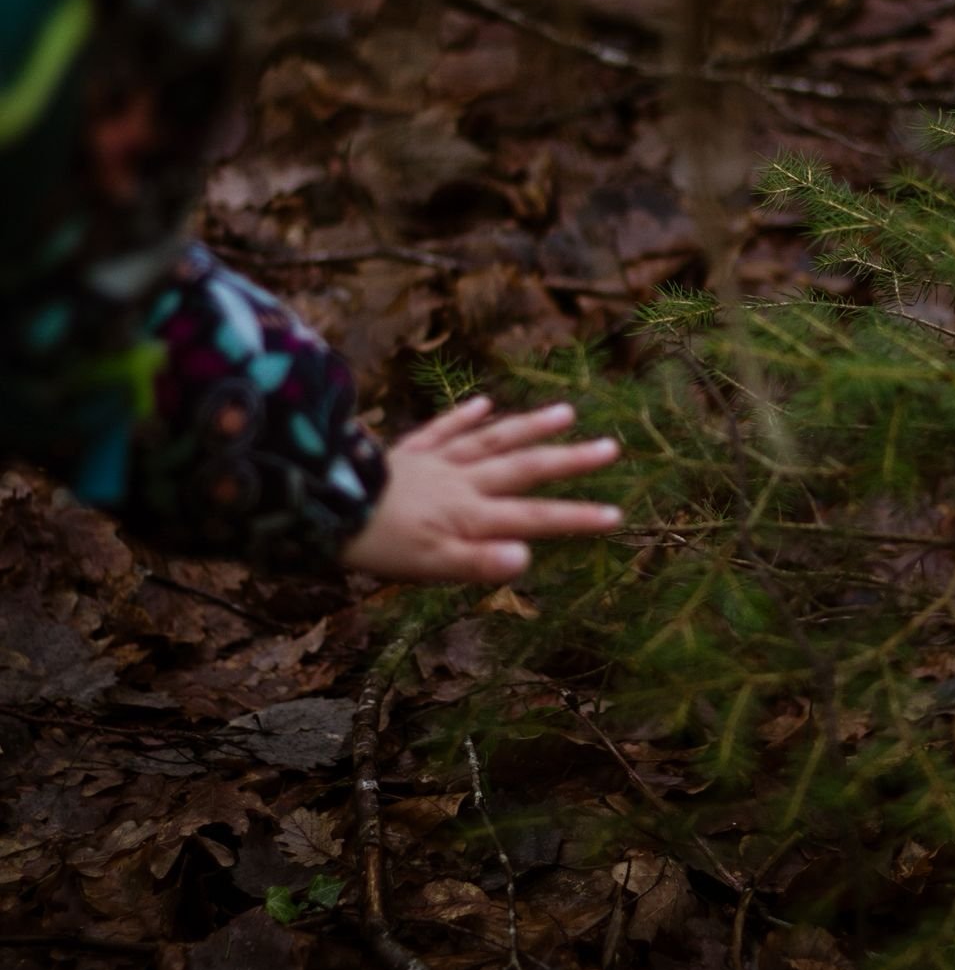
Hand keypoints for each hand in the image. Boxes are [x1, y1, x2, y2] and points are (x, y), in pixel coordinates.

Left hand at [341, 395, 621, 582]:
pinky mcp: (409, 452)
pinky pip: (443, 430)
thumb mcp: (430, 567)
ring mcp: (437, 462)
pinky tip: (486, 402)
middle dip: (569, 461)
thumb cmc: (377, 547)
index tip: (616, 514)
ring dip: (530, 427)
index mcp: (471, 515)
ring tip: (567, 413)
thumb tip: (527, 557)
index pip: (534, 518)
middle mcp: (462, 482)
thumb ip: (480, 562)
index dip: (576, 517)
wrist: (322, 509)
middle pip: (523, 468)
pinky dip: (465, 416)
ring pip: (492, 440)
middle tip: (610, 448)